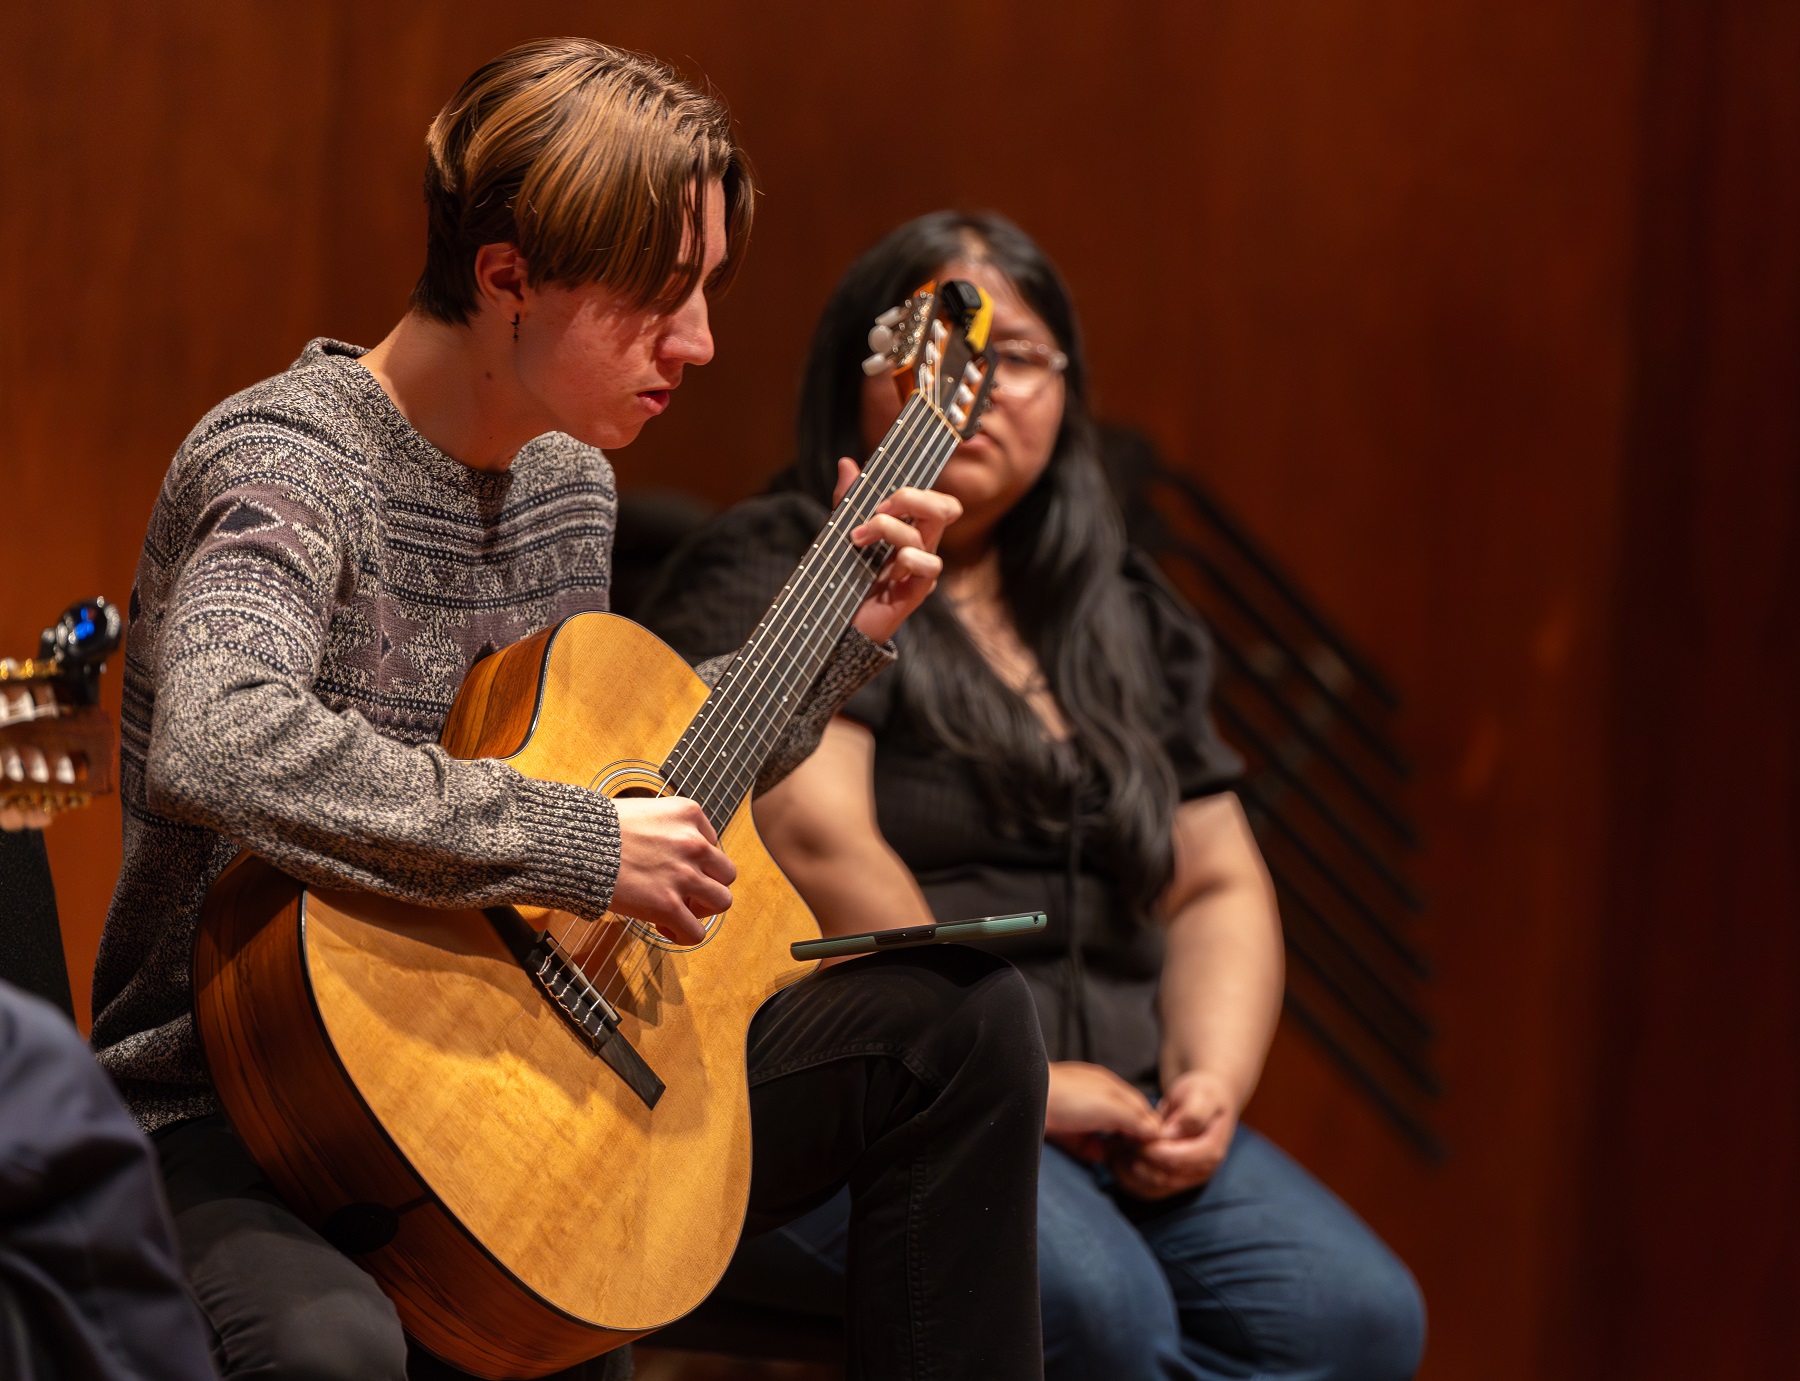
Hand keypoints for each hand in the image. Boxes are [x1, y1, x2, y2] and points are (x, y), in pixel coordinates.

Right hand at [609, 796, 736, 944]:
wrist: (572, 843)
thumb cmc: (595, 828)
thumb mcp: (642, 811)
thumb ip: (666, 828)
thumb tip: (668, 851)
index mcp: (689, 813)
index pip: (713, 844)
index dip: (696, 862)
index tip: (674, 870)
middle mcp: (694, 843)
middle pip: (726, 874)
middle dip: (706, 886)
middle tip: (681, 893)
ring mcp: (684, 875)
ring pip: (722, 901)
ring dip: (701, 910)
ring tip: (675, 909)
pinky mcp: (668, 905)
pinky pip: (697, 932)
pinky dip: (684, 934)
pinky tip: (663, 926)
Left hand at [834, 458, 962, 645]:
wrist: (836, 623)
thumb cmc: (844, 578)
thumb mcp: (841, 532)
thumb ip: (848, 500)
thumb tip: (847, 463)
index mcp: (909, 529)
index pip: (934, 500)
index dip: (918, 487)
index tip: (880, 491)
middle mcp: (920, 546)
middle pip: (944, 507)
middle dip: (910, 498)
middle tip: (877, 509)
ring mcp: (920, 569)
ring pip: (925, 534)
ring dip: (889, 529)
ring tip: (858, 539)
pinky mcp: (916, 591)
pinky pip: (929, 566)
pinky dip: (910, 558)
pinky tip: (891, 565)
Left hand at [1044, 1061, 1162, 1163]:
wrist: (1025, 1104)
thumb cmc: (1069, 1098)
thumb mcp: (1110, 1106)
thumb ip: (1135, 1118)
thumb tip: (1158, 1131)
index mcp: (1111, 1087)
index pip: (1141, 1107)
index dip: (1152, 1126)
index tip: (1161, 1146)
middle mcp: (1097, 1099)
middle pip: (1124, 1123)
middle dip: (1134, 1139)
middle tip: (1142, 1158)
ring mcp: (1080, 1115)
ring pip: (1106, 1135)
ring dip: (1114, 1148)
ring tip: (1121, 1160)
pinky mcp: (1065, 1132)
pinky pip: (1086, 1145)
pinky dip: (1093, 1151)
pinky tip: (1096, 1156)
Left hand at [1107, 1069, 1237, 1200]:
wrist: (1205, 1100)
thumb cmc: (1203, 1094)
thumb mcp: (1201, 1096)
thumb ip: (1192, 1114)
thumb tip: (1172, 1133)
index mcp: (1212, 1151)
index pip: (1181, 1160)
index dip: (1156, 1150)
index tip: (1137, 1134)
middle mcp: (1201, 1171)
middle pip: (1164, 1178)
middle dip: (1140, 1159)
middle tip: (1122, 1138)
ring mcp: (1186, 1178)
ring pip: (1152, 1187)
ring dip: (1130, 1169)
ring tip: (1117, 1146)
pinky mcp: (1170, 1180)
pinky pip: (1145, 1188)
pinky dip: (1128, 1175)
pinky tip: (1116, 1156)